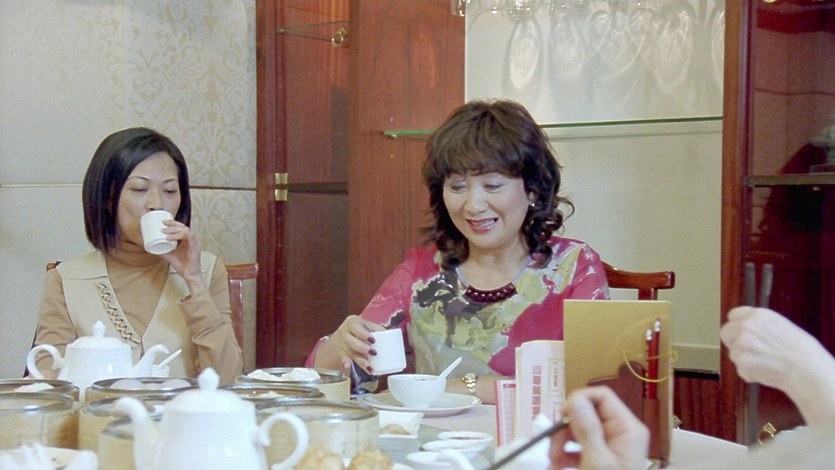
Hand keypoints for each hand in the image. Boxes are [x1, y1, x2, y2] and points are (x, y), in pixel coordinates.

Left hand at [160, 220, 205, 294]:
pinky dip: (178, 235)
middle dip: (172, 224)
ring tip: (164, 231)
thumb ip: (162, 251)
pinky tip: (169, 237)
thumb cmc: (182, 266)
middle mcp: (193, 240)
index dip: (173, 223)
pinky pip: (188, 237)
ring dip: (174, 229)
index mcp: (188, 240)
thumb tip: (150, 247)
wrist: (189, 275)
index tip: (162, 222)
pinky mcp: (195, 247)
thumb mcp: (170, 256)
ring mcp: (195, 243)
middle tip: (162, 224)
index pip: (182, 227)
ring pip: (185, 230)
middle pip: (183, 227)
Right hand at [323, 316, 384, 372]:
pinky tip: (348, 367)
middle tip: (374, 353)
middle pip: (351, 341)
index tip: (373, 341)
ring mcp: (341, 343)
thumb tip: (394, 339)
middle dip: (362, 348)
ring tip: (370, 368)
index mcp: (352, 322)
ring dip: (360, 361)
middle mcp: (344, 332)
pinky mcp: (341, 352)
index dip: (363, 334)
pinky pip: (343, 358)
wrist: (347, 333)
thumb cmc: (363, 329)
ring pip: (349, 352)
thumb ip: (378, 330)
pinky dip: (346, 362)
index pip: (356, 327)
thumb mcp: (369, 326)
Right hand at [550, 386, 648, 469]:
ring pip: (579, 430)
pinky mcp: (601, 459)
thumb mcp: (596, 462)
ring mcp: (611, 446)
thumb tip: (575, 398)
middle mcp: (621, 433)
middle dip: (565, 429)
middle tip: (551, 451)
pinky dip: (565, 456)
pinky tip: (557, 467)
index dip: (578, 402)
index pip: (601, 397)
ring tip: (553, 464)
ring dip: (561, 445)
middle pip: (587, 413)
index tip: (559, 419)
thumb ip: (587, 429)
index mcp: (627, 428)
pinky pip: (579, 447)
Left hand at [720, 306, 834, 423]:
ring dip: (744, 360)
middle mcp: (746, 326)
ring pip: (733, 353)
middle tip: (747, 351)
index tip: (740, 333)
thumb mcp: (781, 326)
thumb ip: (760, 326)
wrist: (805, 370)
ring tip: (766, 363)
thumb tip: (748, 330)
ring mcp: (741, 343)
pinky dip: (749, 373)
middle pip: (726, 332)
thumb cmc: (801, 351)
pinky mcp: (741, 361)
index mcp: (758, 315)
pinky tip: (765, 372)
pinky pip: (740, 369)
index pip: (734, 315)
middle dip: (733, 342)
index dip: (737, 325)